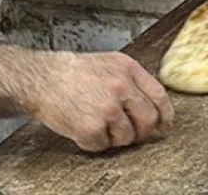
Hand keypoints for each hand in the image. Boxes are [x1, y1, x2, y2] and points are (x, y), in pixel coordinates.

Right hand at [31, 52, 174, 151]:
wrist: (42, 79)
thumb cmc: (72, 72)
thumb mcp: (109, 63)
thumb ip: (132, 80)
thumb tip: (151, 103)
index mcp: (128, 69)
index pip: (159, 96)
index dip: (165, 115)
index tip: (165, 126)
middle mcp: (121, 87)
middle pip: (148, 120)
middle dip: (142, 132)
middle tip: (131, 133)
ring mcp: (107, 108)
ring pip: (127, 137)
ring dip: (115, 137)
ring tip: (99, 124)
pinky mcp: (91, 127)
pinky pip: (103, 145)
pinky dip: (94, 142)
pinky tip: (84, 127)